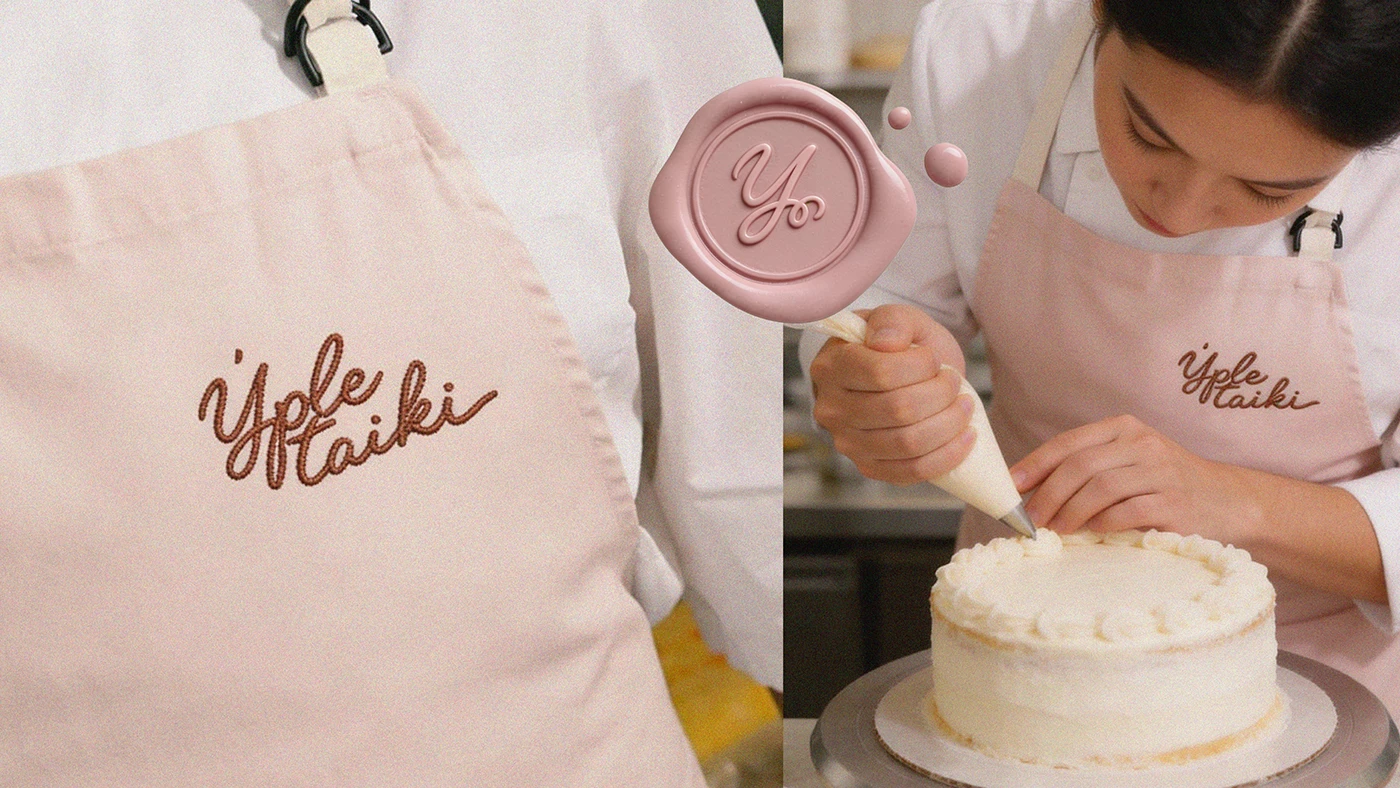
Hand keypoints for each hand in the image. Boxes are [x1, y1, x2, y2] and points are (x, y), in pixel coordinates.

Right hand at [809, 304, 973, 484]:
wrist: (896, 379)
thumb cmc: (898, 347)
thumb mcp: (898, 319)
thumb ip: (892, 320)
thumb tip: (886, 343)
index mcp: (832, 366)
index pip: (880, 373)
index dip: (920, 367)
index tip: (933, 360)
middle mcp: (831, 408)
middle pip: (898, 410)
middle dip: (940, 395)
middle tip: (954, 382)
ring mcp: (847, 443)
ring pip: (908, 443)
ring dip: (949, 424)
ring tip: (964, 406)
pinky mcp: (869, 467)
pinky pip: (911, 471)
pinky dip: (947, 456)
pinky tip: (965, 437)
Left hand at [1011, 414, 1386, 602]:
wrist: (1233, 503)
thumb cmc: (1167, 487)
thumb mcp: (1129, 466)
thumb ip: (1087, 472)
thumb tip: (1029, 495)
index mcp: (1124, 429)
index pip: (1069, 443)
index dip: (1035, 464)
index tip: (1010, 486)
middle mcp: (1142, 444)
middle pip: (1080, 465)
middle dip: (1047, 494)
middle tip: (1030, 520)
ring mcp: (1161, 471)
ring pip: (1100, 487)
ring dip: (1069, 511)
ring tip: (1054, 531)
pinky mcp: (1176, 503)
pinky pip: (1127, 511)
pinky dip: (1102, 524)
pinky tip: (1091, 534)